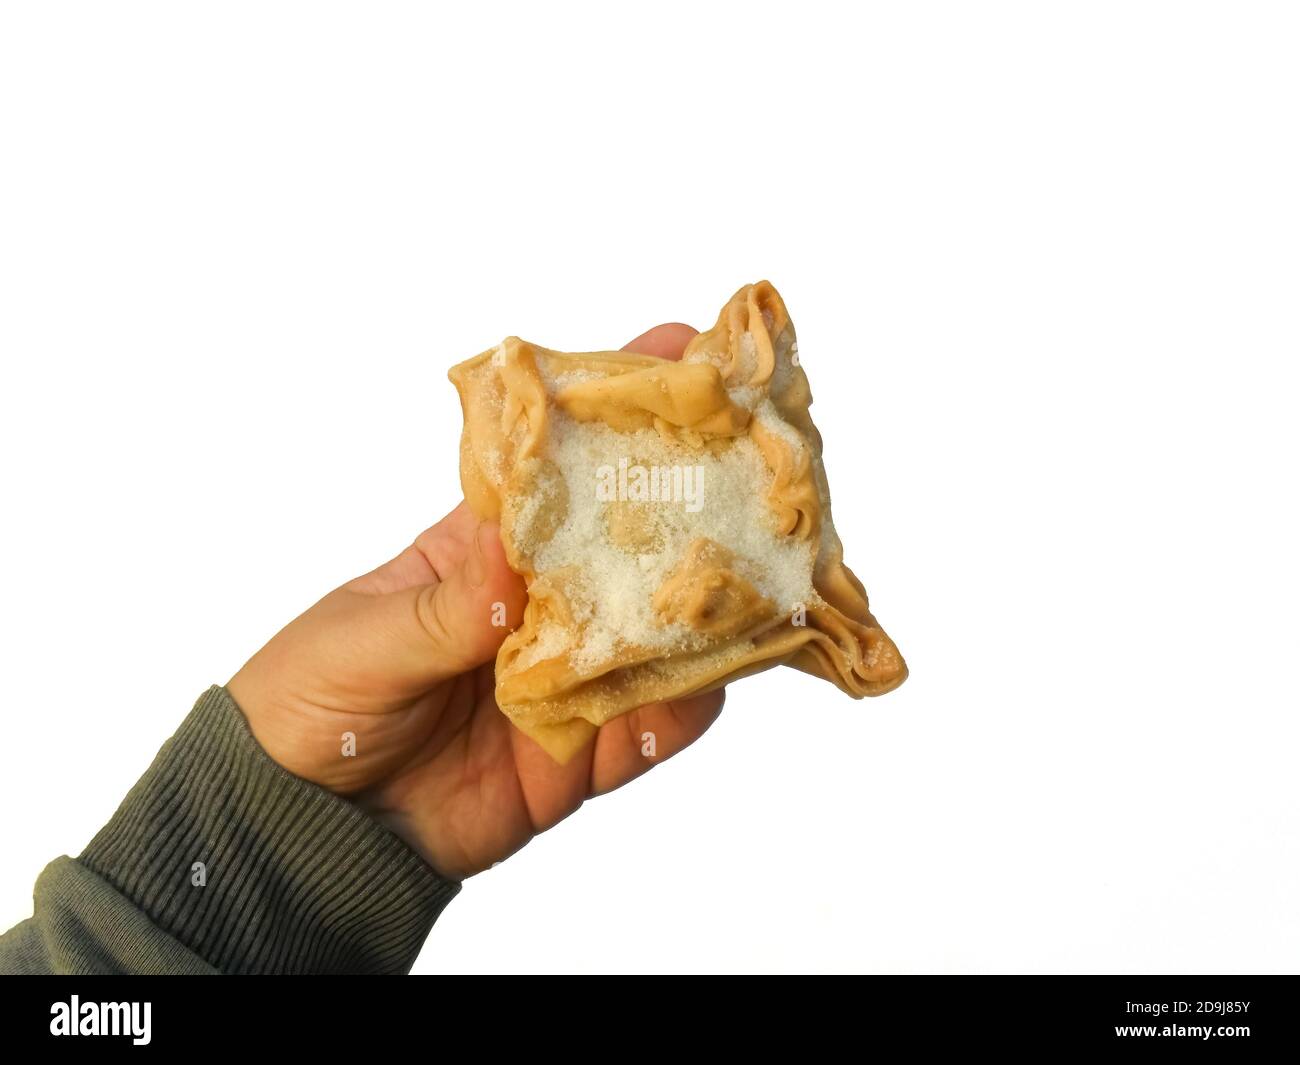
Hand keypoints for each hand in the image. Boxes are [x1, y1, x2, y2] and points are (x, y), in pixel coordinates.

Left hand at [227, 322, 723, 878]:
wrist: (311, 830)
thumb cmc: (311, 701)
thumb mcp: (365, 639)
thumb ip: (445, 609)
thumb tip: (510, 561)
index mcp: (483, 549)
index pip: (559, 468)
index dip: (613, 409)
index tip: (679, 350)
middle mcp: (541, 604)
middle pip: (632, 543)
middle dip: (696, 501)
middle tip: (761, 464)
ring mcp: (568, 678)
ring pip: (660, 632)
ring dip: (708, 606)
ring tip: (759, 571)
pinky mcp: (581, 750)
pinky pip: (652, 726)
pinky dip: (686, 706)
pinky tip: (711, 680)